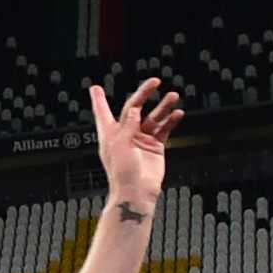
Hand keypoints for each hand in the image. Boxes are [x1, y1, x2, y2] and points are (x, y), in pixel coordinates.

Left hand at [88, 75, 183, 204]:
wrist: (137, 191)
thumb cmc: (122, 172)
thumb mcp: (120, 144)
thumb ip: (128, 124)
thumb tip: (133, 108)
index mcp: (110, 133)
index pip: (103, 111)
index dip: (98, 99)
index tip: (95, 87)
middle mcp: (125, 133)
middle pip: (134, 107)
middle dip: (144, 94)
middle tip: (155, 81)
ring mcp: (141, 139)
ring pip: (153, 117)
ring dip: (163, 106)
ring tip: (173, 96)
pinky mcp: (155, 146)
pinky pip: (164, 129)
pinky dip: (171, 120)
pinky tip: (178, 113)